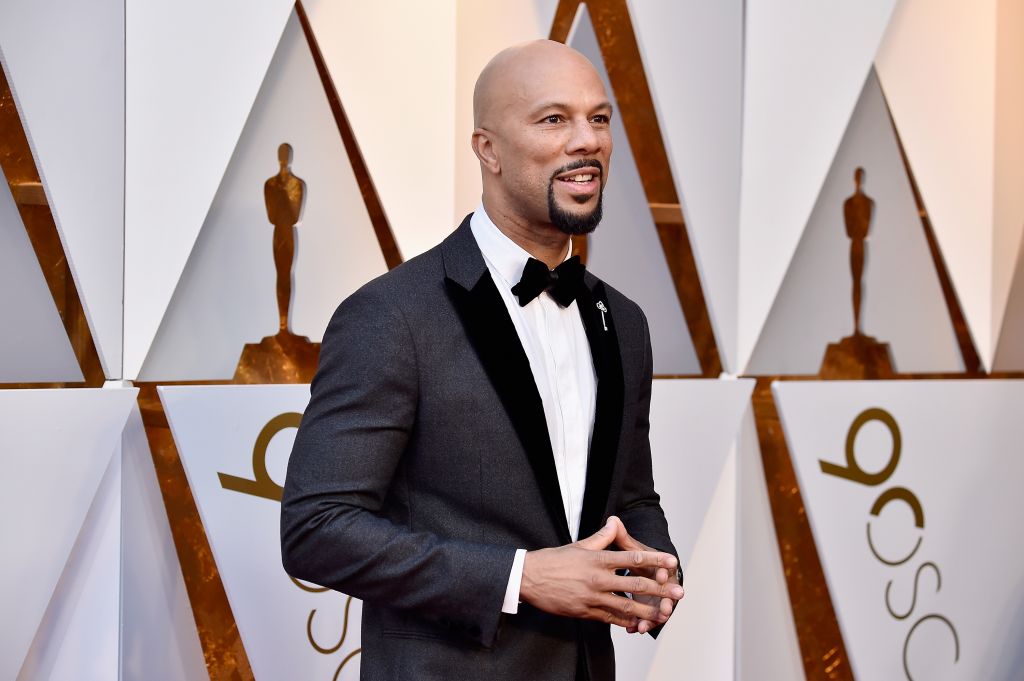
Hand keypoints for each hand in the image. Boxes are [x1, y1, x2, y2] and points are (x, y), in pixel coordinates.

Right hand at [520, 518, 681, 629]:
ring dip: (648, 611)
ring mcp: (592, 597)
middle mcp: (598, 578)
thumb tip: (615, 522)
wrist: (530, 578)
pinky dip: (626, 623)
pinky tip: (639, 624)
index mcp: (598, 559)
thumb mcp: (580, 545)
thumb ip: (602, 537)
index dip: (654, 559)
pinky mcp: (585, 612)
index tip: (671, 561)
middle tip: (678, 592)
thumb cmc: (555, 560)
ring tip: (665, 614)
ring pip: (626, 606)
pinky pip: (610, 619)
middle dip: (660, 589)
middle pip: (635, 584)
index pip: (632, 557)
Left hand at [608, 517, 683, 633]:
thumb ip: (621, 536)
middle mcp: (664, 583)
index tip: (662, 575)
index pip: (666, 567)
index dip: (665, 571)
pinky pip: (649, 619)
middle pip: (668, 593)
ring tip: (645, 626)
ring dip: (654, 618)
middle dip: (666, 601)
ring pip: (659, 609)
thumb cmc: (634, 557)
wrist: (641, 570)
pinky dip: (642, 624)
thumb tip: (613, 520)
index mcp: (660, 566)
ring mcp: (659, 597)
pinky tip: (634, 629)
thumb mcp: (628, 547)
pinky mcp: (651, 609)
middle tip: (665, 608)